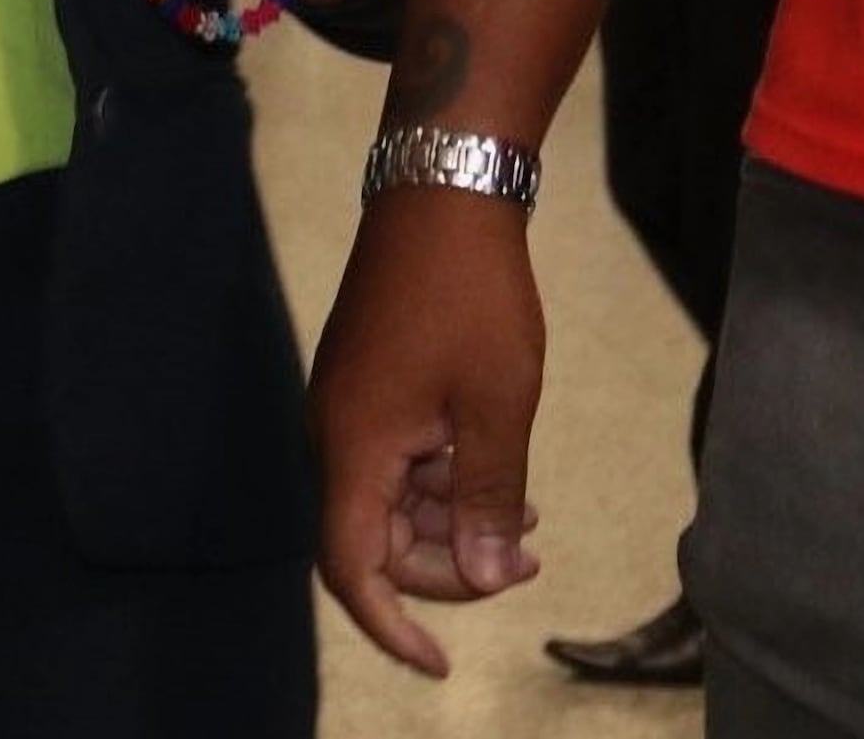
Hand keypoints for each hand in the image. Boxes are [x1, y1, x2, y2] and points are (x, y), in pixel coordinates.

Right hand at [309, 187, 549, 674]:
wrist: (440, 197)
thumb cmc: (471, 299)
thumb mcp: (498, 408)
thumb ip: (485, 498)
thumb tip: (485, 574)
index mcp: (355, 447)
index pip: (351, 568)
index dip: (393, 626)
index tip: (441, 665)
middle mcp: (336, 434)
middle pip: (374, 540)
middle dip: (446, 569)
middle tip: (527, 559)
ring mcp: (349, 407)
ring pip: (389, 501)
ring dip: (451, 523)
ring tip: (527, 517)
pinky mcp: (366, 385)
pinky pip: (395, 461)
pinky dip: (443, 482)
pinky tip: (497, 472)